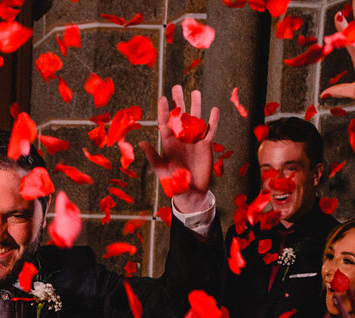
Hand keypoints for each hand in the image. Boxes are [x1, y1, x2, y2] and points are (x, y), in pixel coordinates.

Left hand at [141, 85, 218, 213]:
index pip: (166, 123)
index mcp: (169, 143)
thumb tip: (140, 143)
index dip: (164, 111)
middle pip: (180, 116)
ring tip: (195, 92)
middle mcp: (181, 139)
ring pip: (195, 119)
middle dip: (178, 102)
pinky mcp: (205, 146)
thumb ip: (153, 156)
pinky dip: (212, 121)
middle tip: (177, 87)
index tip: (163, 98)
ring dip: (195, 106)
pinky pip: (210, 131)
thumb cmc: (173, 183)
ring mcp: (194, 141)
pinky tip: (214, 110)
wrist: (190, 192)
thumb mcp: (161, 170)